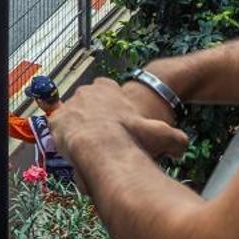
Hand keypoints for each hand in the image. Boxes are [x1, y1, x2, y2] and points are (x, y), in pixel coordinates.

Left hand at [52, 78, 190, 162]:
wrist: (106, 146)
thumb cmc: (132, 137)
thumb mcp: (160, 133)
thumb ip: (174, 139)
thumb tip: (181, 149)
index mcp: (106, 87)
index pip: (105, 87)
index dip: (110, 105)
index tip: (115, 120)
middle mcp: (85, 91)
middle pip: (86, 103)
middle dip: (92, 117)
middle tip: (101, 138)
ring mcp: (69, 104)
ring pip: (73, 117)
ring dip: (78, 129)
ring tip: (89, 148)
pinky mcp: (57, 120)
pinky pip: (60, 130)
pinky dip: (66, 140)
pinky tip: (76, 151)